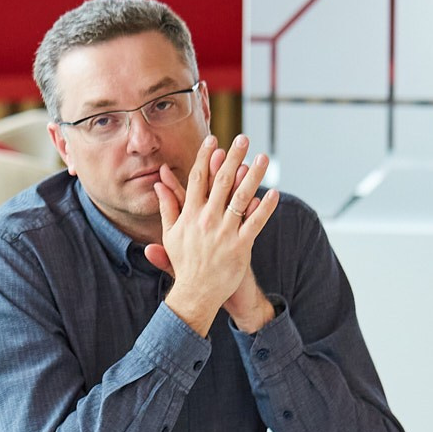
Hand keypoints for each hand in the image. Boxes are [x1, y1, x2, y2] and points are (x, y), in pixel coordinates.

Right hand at [150, 134, 279, 335]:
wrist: (196, 293)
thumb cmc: (184, 262)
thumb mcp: (170, 234)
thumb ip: (167, 207)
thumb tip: (159, 184)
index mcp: (189, 215)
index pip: (196, 179)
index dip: (204, 158)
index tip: (213, 140)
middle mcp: (207, 220)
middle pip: (221, 182)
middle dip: (232, 157)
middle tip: (243, 138)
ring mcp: (225, 232)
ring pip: (241, 198)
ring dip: (253, 176)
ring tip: (263, 157)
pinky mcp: (240, 246)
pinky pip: (255, 223)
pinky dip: (265, 207)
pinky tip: (273, 193)